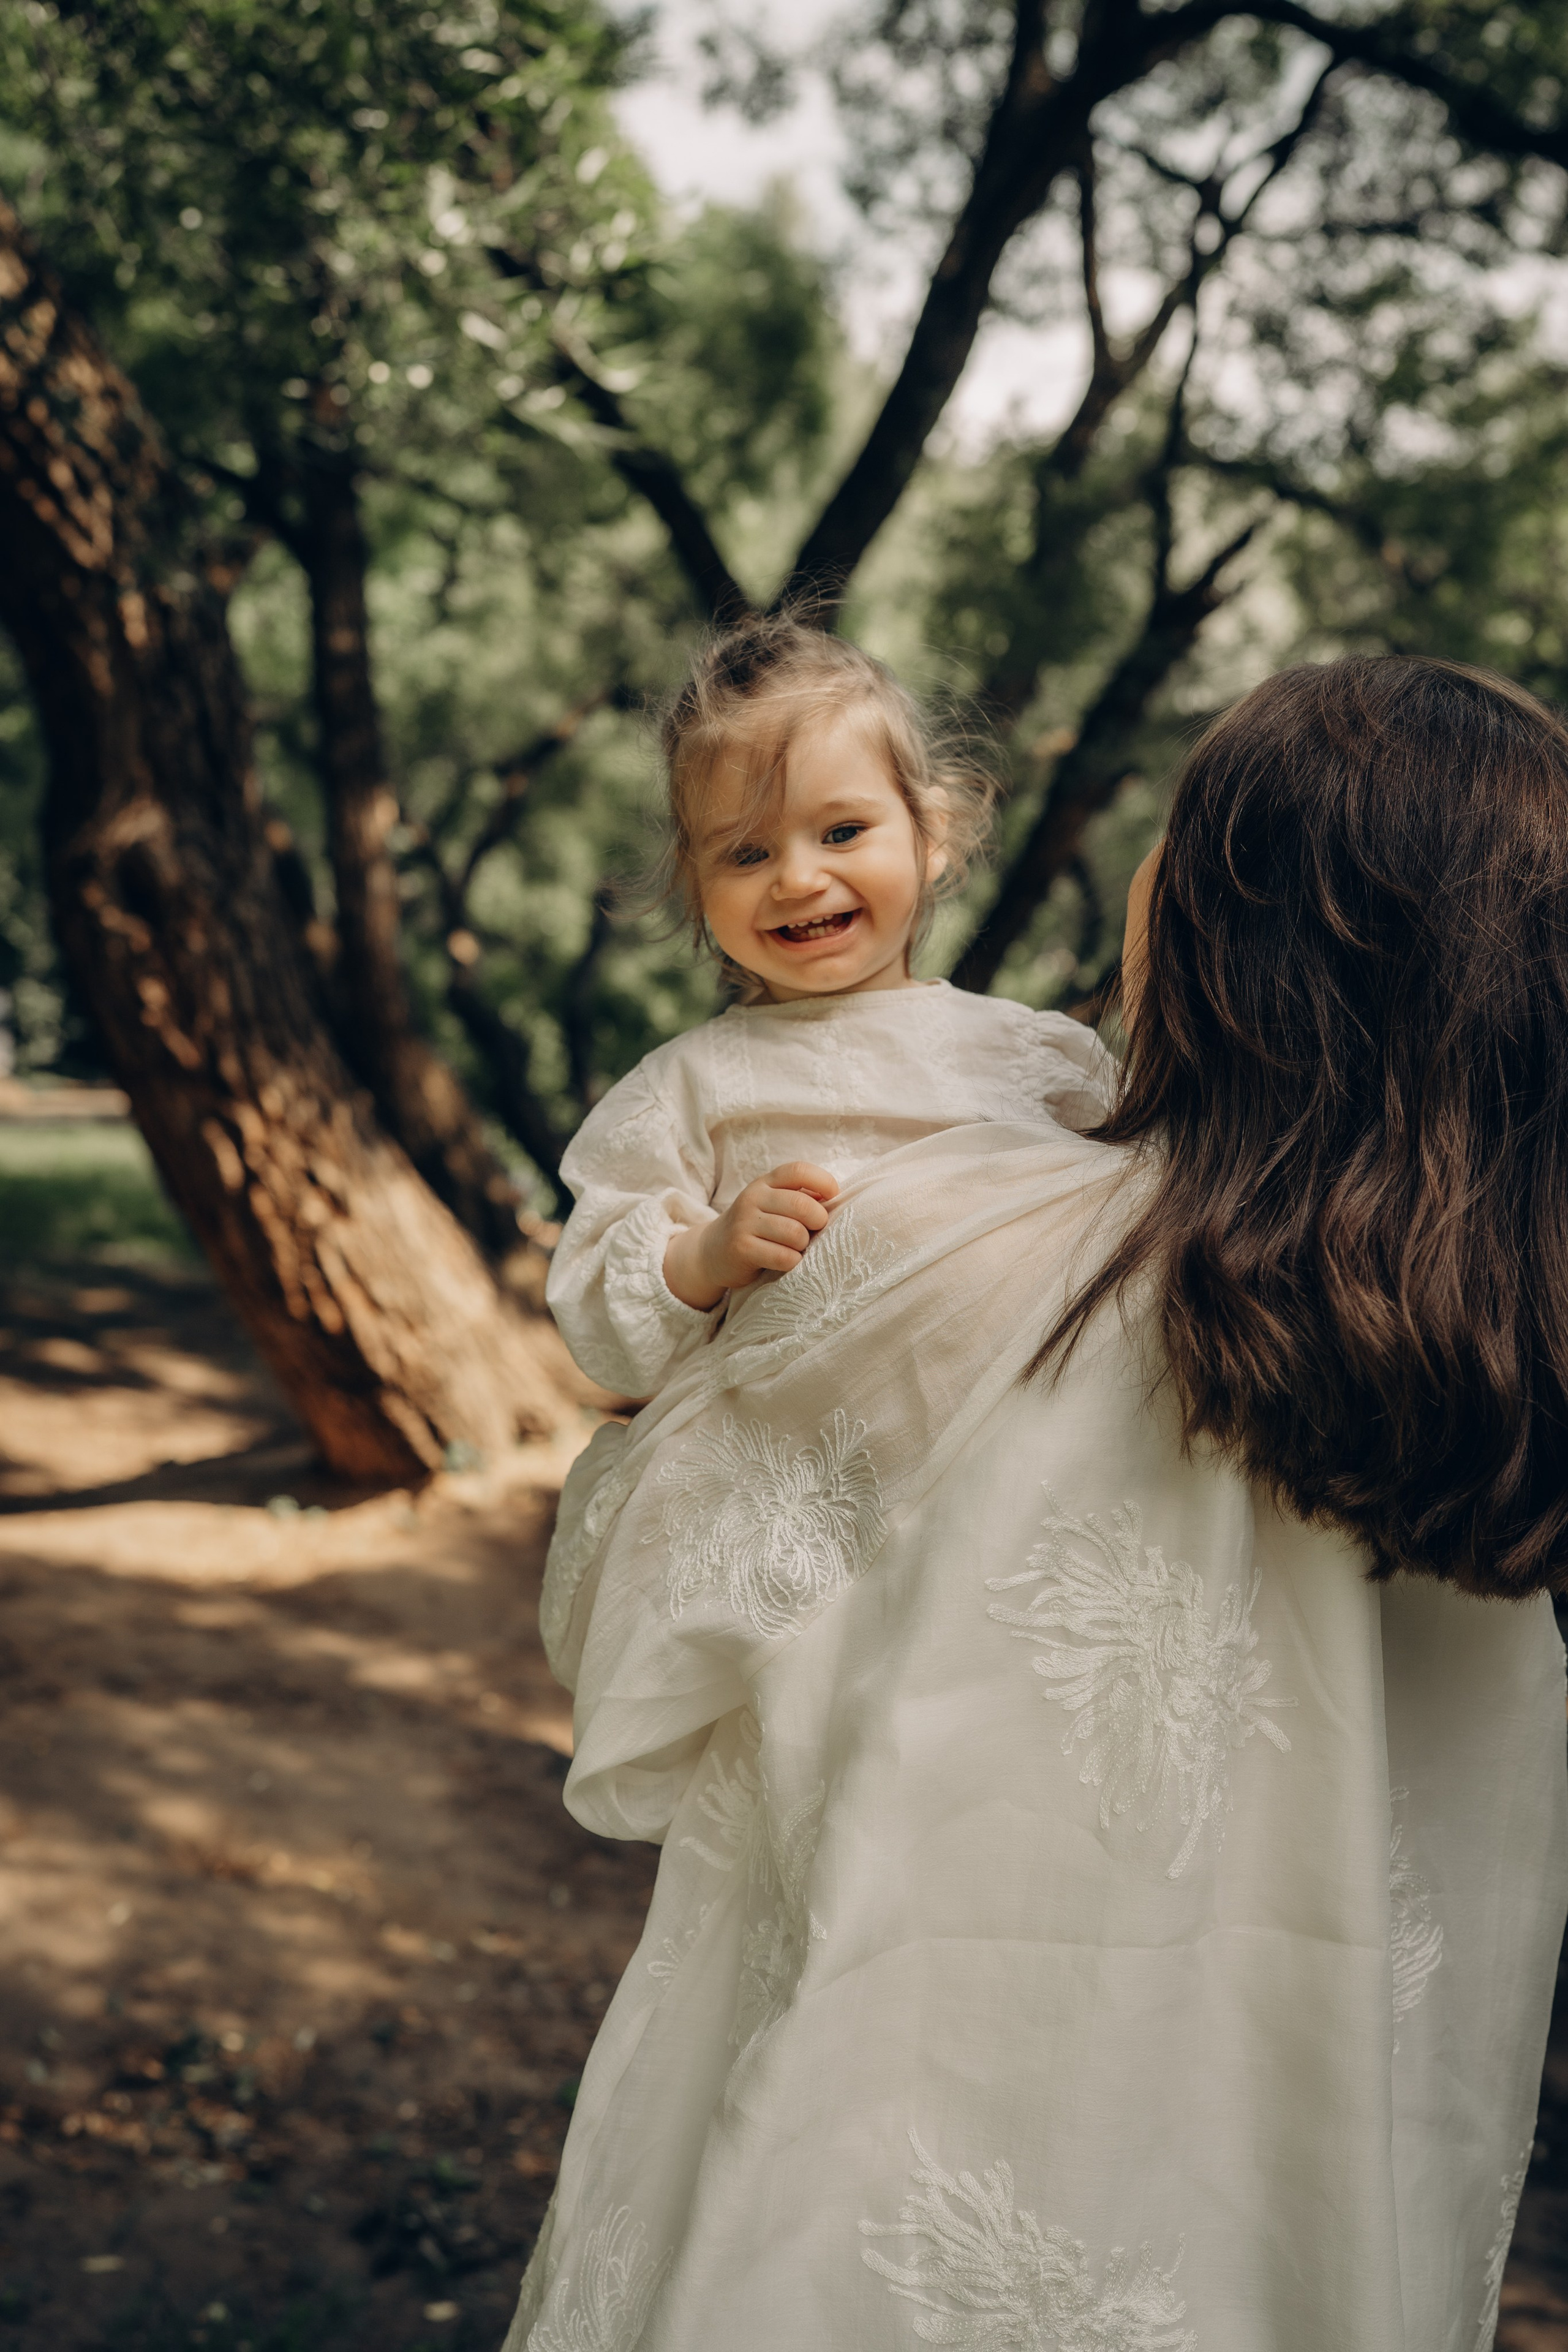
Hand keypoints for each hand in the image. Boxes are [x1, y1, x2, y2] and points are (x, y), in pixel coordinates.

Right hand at [663, 1162, 838, 1309]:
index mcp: (765, 1183)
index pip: (798, 1171)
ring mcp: (744, 1223)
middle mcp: (753, 1198)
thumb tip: (836, 1199)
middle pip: (801, 1204)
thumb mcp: (773, 1205)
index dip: (823, 1181)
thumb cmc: (758, 1229)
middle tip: (815, 1231)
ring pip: (795, 1233)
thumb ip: (801, 1198)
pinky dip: (793, 1262)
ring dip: (804, 1245)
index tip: (833, 1196)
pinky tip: (786, 1261)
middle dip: (818, 1221)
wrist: (713, 1252)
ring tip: (797, 1248)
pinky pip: (783, 1257)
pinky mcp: (741, 1249)